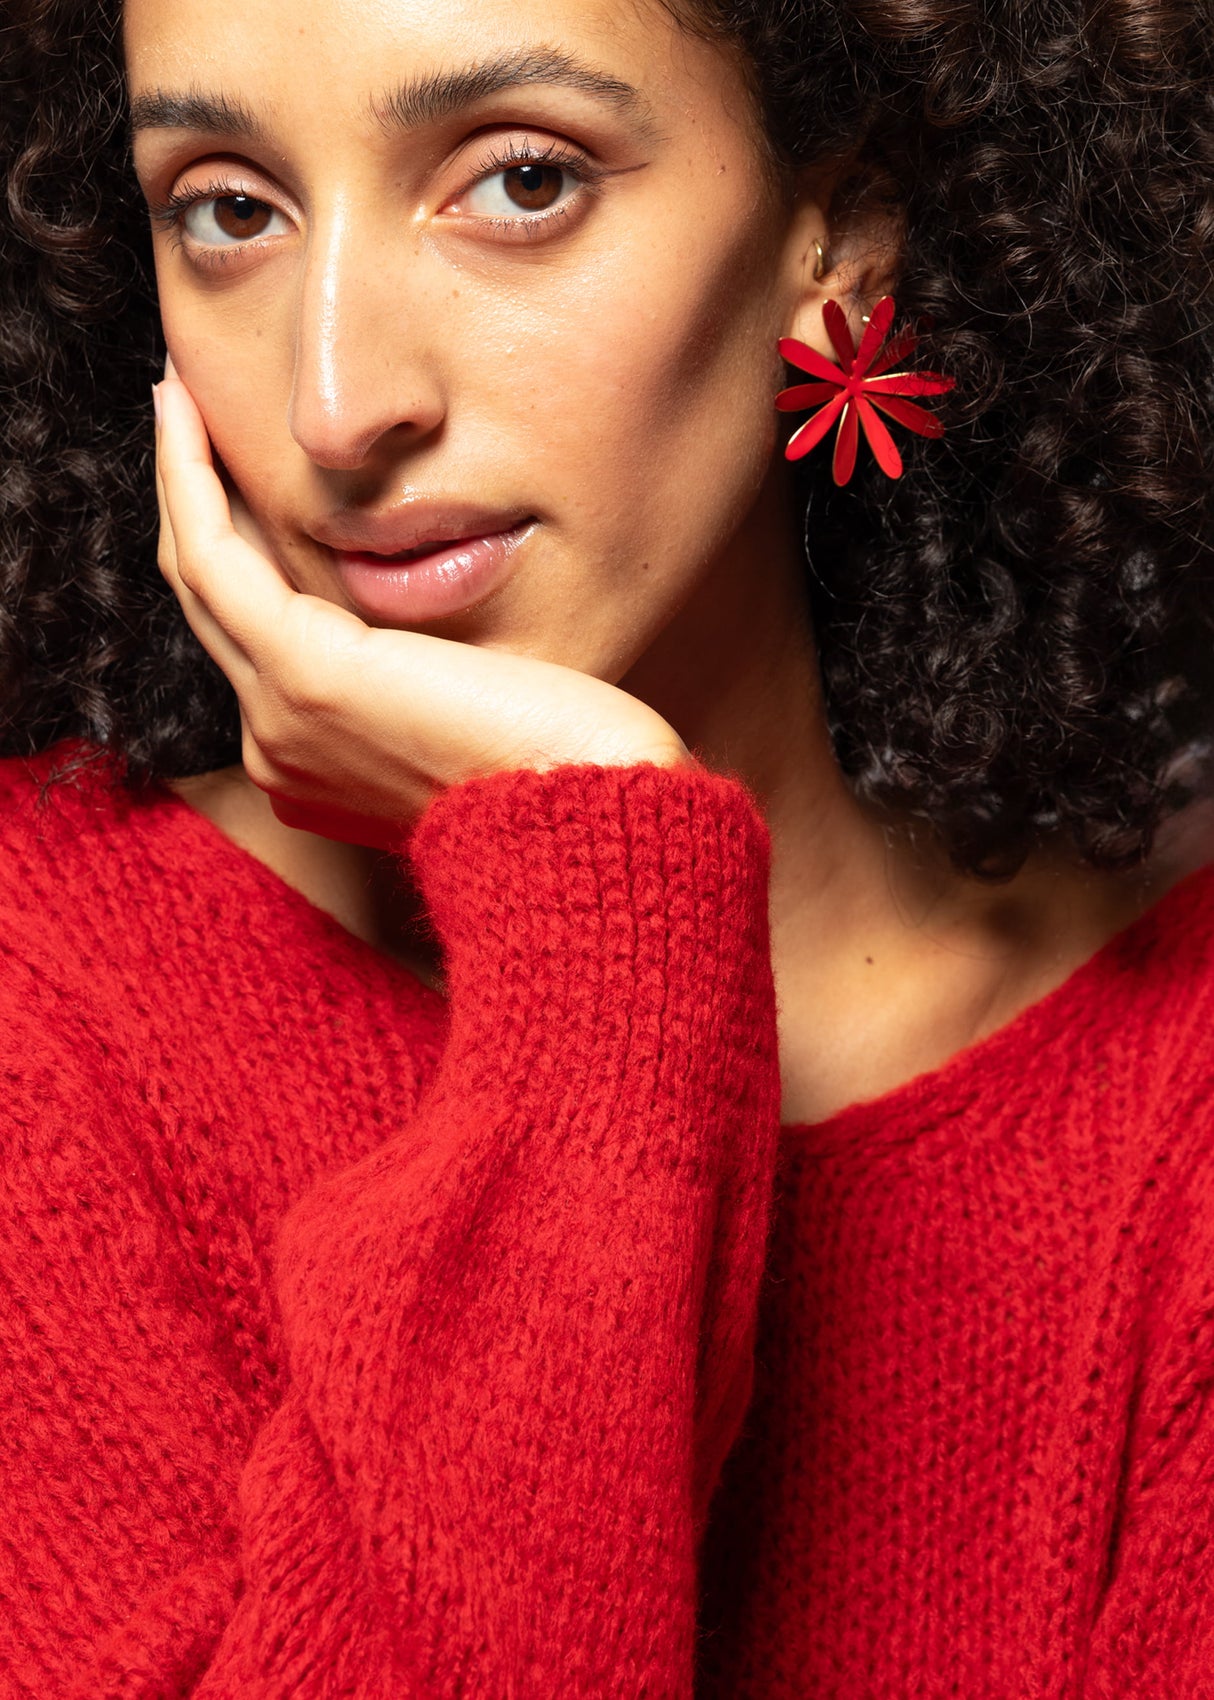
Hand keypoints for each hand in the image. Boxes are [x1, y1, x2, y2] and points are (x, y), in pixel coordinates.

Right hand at [152, 360, 689, 849]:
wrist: (585, 830)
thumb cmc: (568, 775)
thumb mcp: (487, 724)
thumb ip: (438, 687)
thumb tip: (442, 646)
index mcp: (319, 766)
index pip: (259, 641)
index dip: (242, 553)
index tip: (238, 476)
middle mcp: (280, 748)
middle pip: (215, 607)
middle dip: (194, 506)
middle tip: (183, 415)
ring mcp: (280, 716)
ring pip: (202, 576)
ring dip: (179, 479)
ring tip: (173, 397)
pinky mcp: (303, 672)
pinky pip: (214, 558)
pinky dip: (187, 480)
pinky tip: (181, 412)